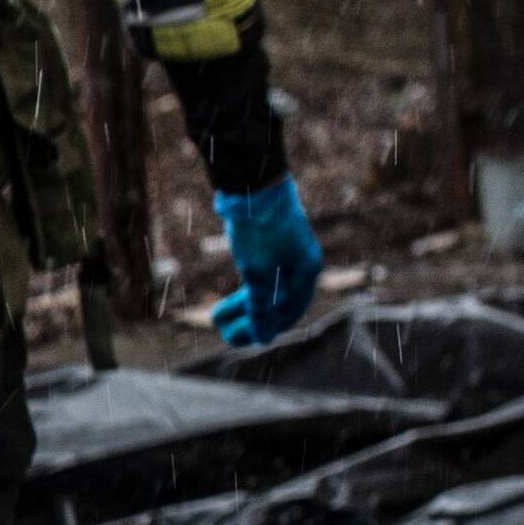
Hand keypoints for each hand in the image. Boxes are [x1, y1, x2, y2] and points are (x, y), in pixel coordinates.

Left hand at [211, 178, 322, 348]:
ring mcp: (286, 254)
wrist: (252, 185)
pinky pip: (260, 278)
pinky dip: (244, 291)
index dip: (267, 328)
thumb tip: (263, 338)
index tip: (241, 338)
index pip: (291, 311)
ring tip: (216, 317)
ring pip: (266, 290)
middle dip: (252, 320)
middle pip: (278, 303)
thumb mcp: (257, 273)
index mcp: (307, 270)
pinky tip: (226, 302)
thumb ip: (260, 307)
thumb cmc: (260, 229)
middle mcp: (301, 263)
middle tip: (224, 333)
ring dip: (243, 307)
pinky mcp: (269, 245)